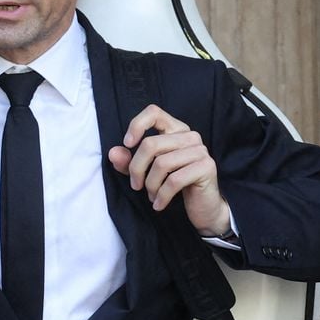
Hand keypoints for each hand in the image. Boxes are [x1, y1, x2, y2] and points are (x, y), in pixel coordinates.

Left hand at [108, 104, 230, 236]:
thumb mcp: (146, 172)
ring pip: (161, 163)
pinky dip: (162, 195)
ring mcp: (200, 150)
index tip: (127, 144)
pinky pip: (174, 180)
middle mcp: (190, 135)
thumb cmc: (174, 185)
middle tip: (135, 185)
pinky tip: (158, 204)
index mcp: (175, 129)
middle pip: (151, 144)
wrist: (204, 207)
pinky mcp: (206, 167)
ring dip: (150, 185)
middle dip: (136, 168)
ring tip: (150, 196)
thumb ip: (129, 161)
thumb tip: (113, 153)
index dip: (137, 125)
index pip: (154, 112)